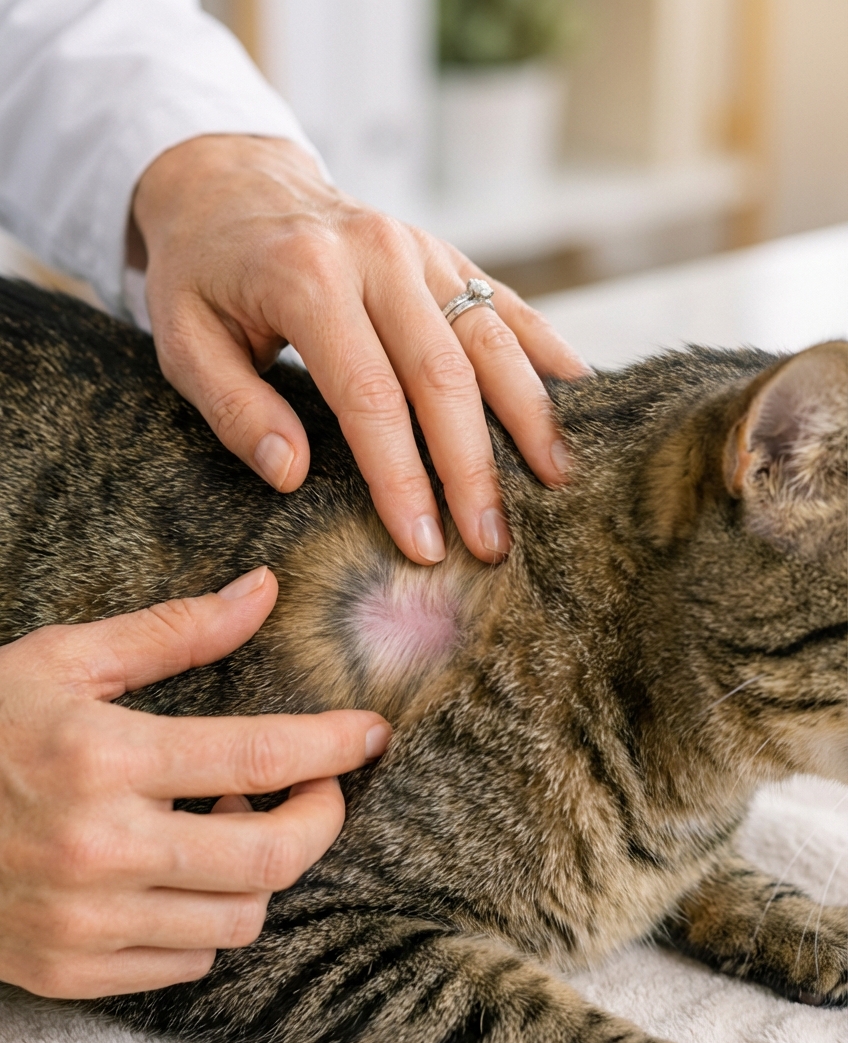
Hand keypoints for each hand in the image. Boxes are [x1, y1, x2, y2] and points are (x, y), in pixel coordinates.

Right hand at [0, 567, 390, 998]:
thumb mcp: (65, 660)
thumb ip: (173, 632)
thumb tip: (263, 593)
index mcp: (103, 757)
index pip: (259, 755)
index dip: (334, 745)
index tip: (370, 734)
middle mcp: (101, 848)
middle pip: (271, 857)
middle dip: (321, 817)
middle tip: (319, 786)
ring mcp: (85, 922)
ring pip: (240, 918)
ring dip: (262, 869)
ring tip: (232, 819)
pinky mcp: (71, 969)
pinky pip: (189, 963)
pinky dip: (210, 918)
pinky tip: (183, 870)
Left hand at [130, 135, 588, 566]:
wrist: (232, 181)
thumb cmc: (203, 273)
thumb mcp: (183, 340)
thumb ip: (235, 407)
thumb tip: (293, 473)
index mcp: (307, 278)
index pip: (370, 396)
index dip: (402, 478)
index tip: (423, 544)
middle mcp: (377, 256)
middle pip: (444, 375)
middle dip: (472, 468)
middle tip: (492, 542)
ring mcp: (421, 250)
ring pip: (491, 340)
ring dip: (530, 416)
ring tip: (558, 483)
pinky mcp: (446, 256)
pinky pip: (508, 304)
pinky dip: (547, 351)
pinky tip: (580, 396)